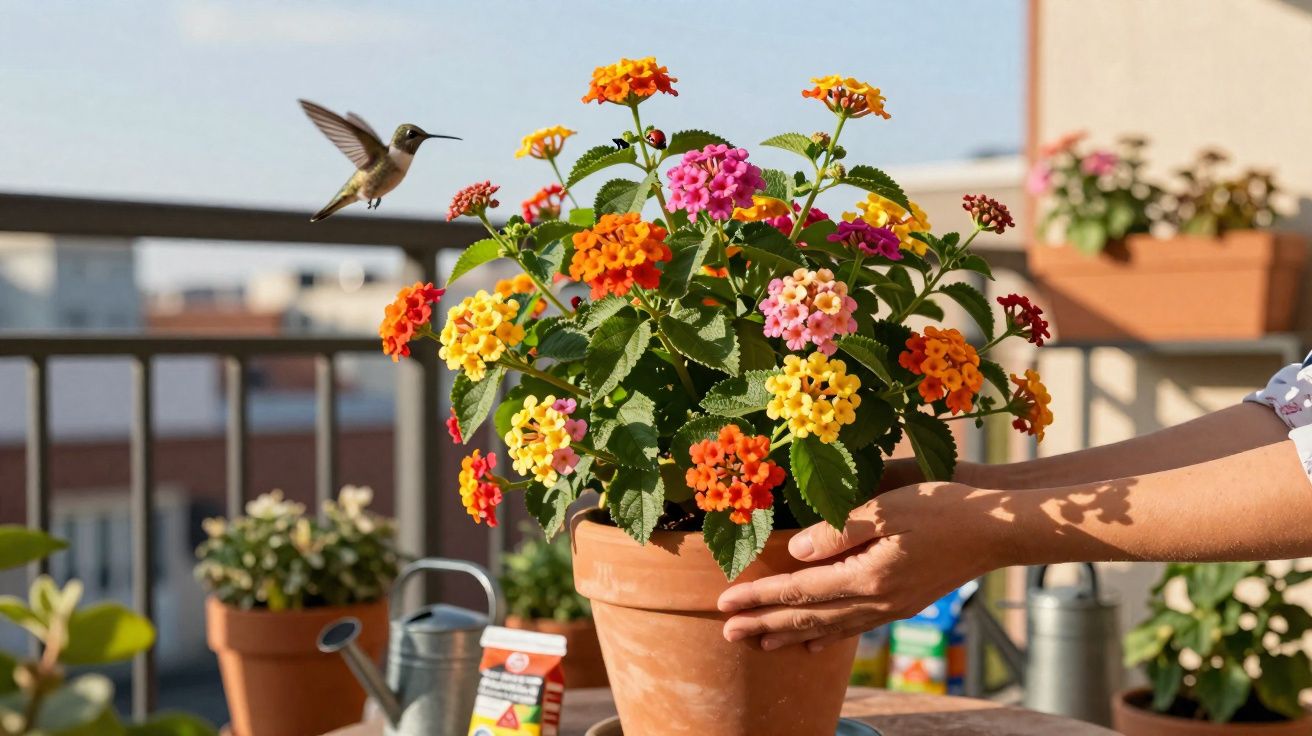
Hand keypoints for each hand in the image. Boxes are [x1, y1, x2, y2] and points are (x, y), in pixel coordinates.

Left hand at [717, 482, 1007, 651]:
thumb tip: (796, 551)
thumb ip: (838, 530)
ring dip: (790, 635)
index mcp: (866, 577)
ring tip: (760, 644)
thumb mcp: (886, 507)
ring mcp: (891, 606)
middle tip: (726, 634)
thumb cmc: (943, 507)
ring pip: (829, 628)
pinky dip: (828, 636)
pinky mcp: (902, 603)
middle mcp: (876, 601)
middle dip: (764, 625)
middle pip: (807, 618)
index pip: (798, 591)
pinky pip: (854, 627)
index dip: (759, 597)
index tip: (724, 605)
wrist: (996, 529)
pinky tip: (815, 643)